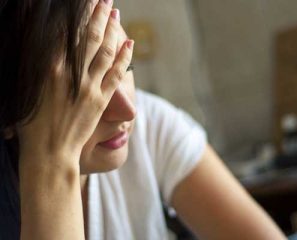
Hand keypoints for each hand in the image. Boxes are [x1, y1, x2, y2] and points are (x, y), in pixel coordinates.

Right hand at [17, 1, 133, 161]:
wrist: (50, 152)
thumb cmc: (32, 125)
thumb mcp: (28, 92)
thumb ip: (40, 69)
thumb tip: (49, 50)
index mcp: (49, 69)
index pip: (67, 34)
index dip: (78, 16)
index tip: (84, 3)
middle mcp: (72, 74)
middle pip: (89, 37)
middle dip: (98, 15)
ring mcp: (89, 87)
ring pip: (105, 51)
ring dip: (112, 30)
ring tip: (116, 12)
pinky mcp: (102, 100)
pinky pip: (116, 74)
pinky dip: (124, 57)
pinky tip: (129, 44)